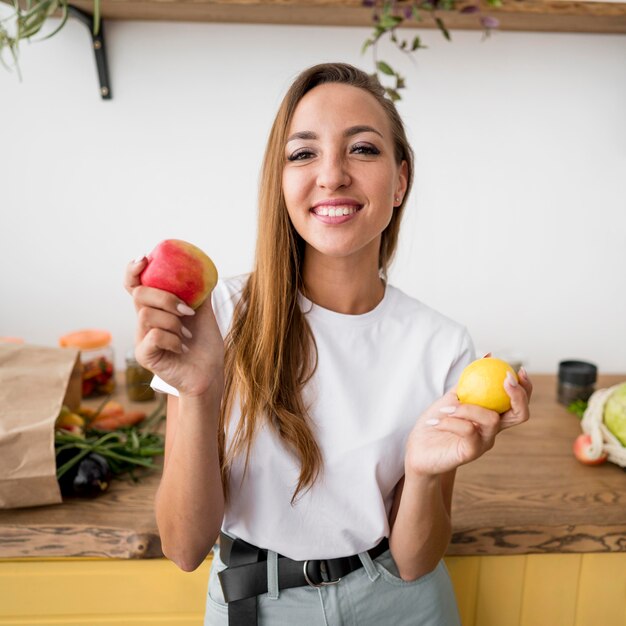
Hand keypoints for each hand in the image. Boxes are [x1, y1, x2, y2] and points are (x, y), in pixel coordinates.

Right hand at [124, 257, 223, 397]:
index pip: (135, 284)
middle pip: (139, 294)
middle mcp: (144, 321)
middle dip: (165, 297)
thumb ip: (198, 294)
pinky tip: (182, 348)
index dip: (134, 270)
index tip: (144, 258)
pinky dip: (172, 339)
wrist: (209, 374)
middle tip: (187, 311)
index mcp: (156, 308)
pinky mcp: (144, 355)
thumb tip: (202, 271)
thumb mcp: (203, 314)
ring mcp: (142, 338)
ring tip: (187, 336)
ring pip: (147, 314)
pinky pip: (153, 336)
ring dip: (173, 322)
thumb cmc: (204, 346)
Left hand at [405, 369, 531, 476]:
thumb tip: (489, 355)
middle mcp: (492, 430)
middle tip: (505, 380)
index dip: (525, 388)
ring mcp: (484, 442)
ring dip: (467, 408)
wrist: (420, 449)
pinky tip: (436, 421)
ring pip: (491, 419)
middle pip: (520, 414)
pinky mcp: (471, 453)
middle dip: (518, 395)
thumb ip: (469, 381)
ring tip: (444, 408)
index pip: (518, 403)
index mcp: (491, 416)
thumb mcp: (452, 397)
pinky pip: (468, 431)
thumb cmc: (437, 422)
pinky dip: (451, 421)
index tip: (518, 370)